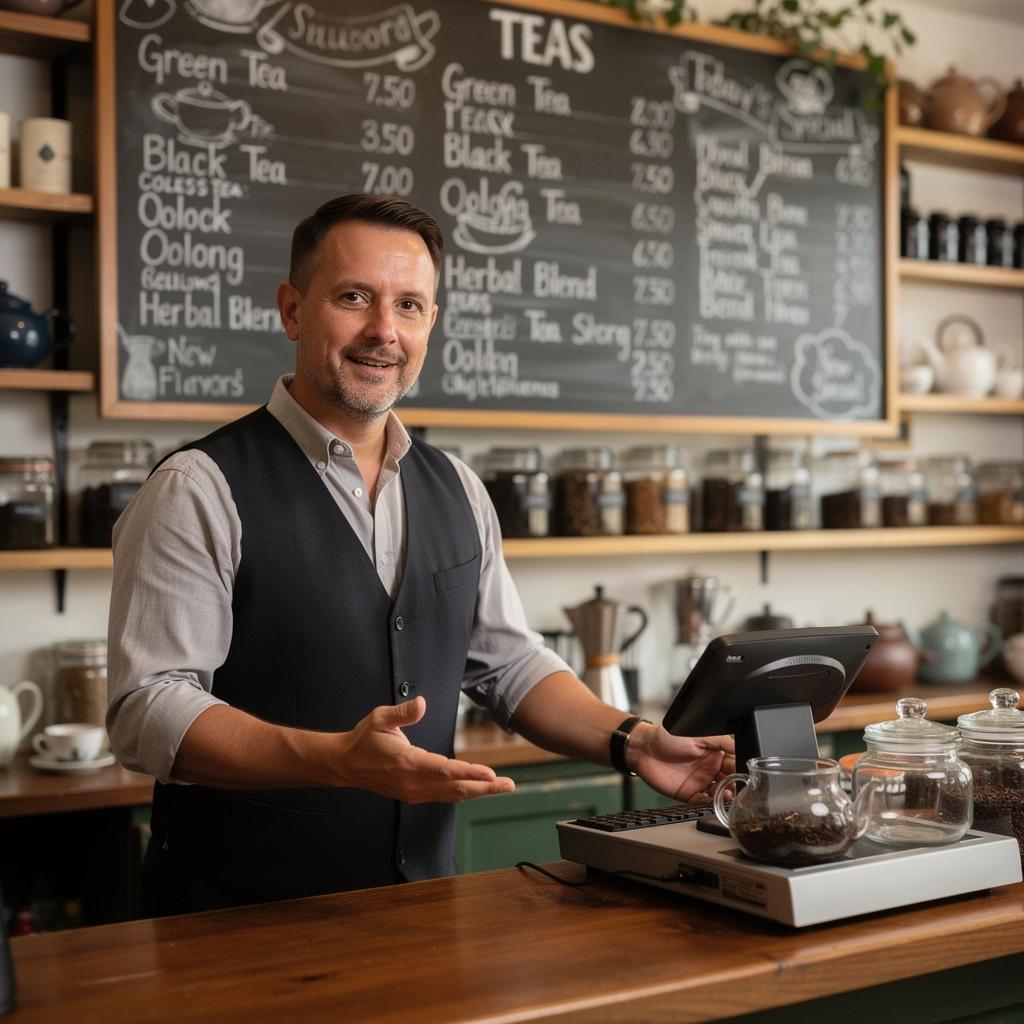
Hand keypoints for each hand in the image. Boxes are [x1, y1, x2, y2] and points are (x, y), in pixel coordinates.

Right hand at [336, 696, 514, 803]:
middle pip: (454, 788)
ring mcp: (414, 792)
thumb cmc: (364, 739)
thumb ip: (402, 713)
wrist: (345, 765)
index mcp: (407, 762)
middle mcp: (413, 782)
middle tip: (508, 785)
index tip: (490, 774)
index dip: (469, 773)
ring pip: (451, 795)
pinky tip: (478, 790)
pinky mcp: (414, 795)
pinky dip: (463, 793)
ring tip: (501, 788)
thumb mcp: (380, 718)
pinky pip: (443, 796)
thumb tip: (422, 703)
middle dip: (484, 788)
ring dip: (478, 792)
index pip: (444, 770)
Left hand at [629, 723, 734, 803]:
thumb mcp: (697, 734)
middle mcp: (709, 769)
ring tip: (724, 796)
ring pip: (718, 794)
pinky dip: (708, 805)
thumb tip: (740, 745)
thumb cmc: (667, 736)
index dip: (740, 770)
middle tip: (735, 789)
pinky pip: (702, 803)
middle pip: (730, 782)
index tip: (745, 776)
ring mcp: (699, 782)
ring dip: (724, 797)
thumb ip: (720, 740)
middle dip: (735, 787)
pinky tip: (710, 802)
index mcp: (714, 753)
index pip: (734, 764)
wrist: (644, 748)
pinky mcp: (688, 794)